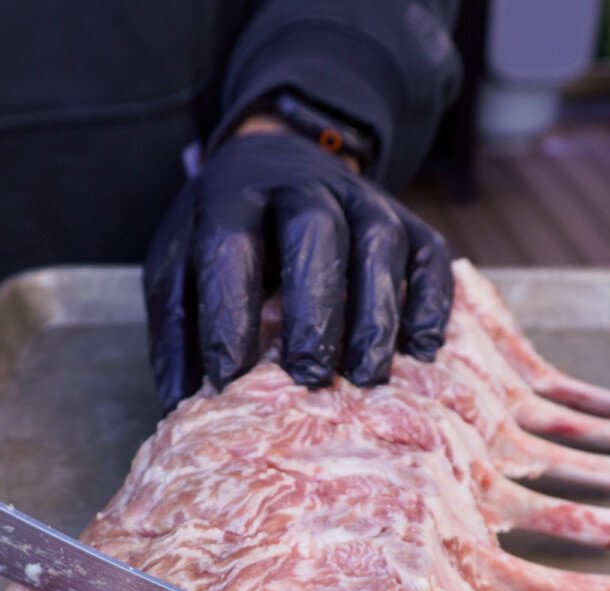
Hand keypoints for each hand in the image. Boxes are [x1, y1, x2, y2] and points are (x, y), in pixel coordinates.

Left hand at [145, 128, 452, 410]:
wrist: (277, 162)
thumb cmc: (226, 240)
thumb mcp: (180, 269)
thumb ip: (178, 332)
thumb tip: (180, 409)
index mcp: (231, 198)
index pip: (230, 247)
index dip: (230, 314)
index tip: (229, 381)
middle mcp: (302, 187)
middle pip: (315, 234)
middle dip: (314, 311)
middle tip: (309, 378)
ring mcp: (364, 200)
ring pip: (379, 246)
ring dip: (376, 316)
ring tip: (366, 379)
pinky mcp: (409, 221)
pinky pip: (431, 259)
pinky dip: (430, 307)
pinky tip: (419, 355)